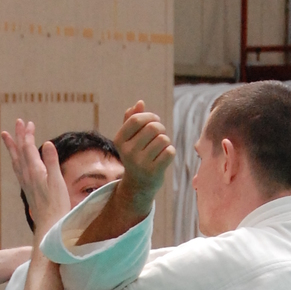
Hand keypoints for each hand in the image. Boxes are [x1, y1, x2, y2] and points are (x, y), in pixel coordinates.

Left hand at [0, 120, 69, 239]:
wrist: (49, 227)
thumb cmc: (57, 206)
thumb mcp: (57, 182)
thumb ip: (51, 162)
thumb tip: (46, 144)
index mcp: (35, 172)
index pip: (28, 148)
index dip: (28, 135)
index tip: (28, 123)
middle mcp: (27, 176)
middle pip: (20, 152)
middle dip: (19, 137)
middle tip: (18, 123)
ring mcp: (26, 184)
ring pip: (17, 161)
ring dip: (13, 148)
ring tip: (8, 138)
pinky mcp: (28, 191)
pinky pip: (19, 171)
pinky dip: (17, 161)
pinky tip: (17, 162)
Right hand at [74, 101, 175, 246]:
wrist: (138, 186)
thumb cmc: (136, 156)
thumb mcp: (129, 139)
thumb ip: (131, 119)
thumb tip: (140, 103)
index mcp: (119, 141)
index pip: (137, 119)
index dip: (150, 116)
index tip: (154, 121)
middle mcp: (128, 152)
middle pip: (153, 128)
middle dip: (160, 128)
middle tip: (160, 135)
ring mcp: (140, 163)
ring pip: (163, 139)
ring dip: (166, 141)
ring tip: (161, 148)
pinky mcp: (153, 172)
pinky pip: (169, 152)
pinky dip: (170, 152)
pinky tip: (165, 157)